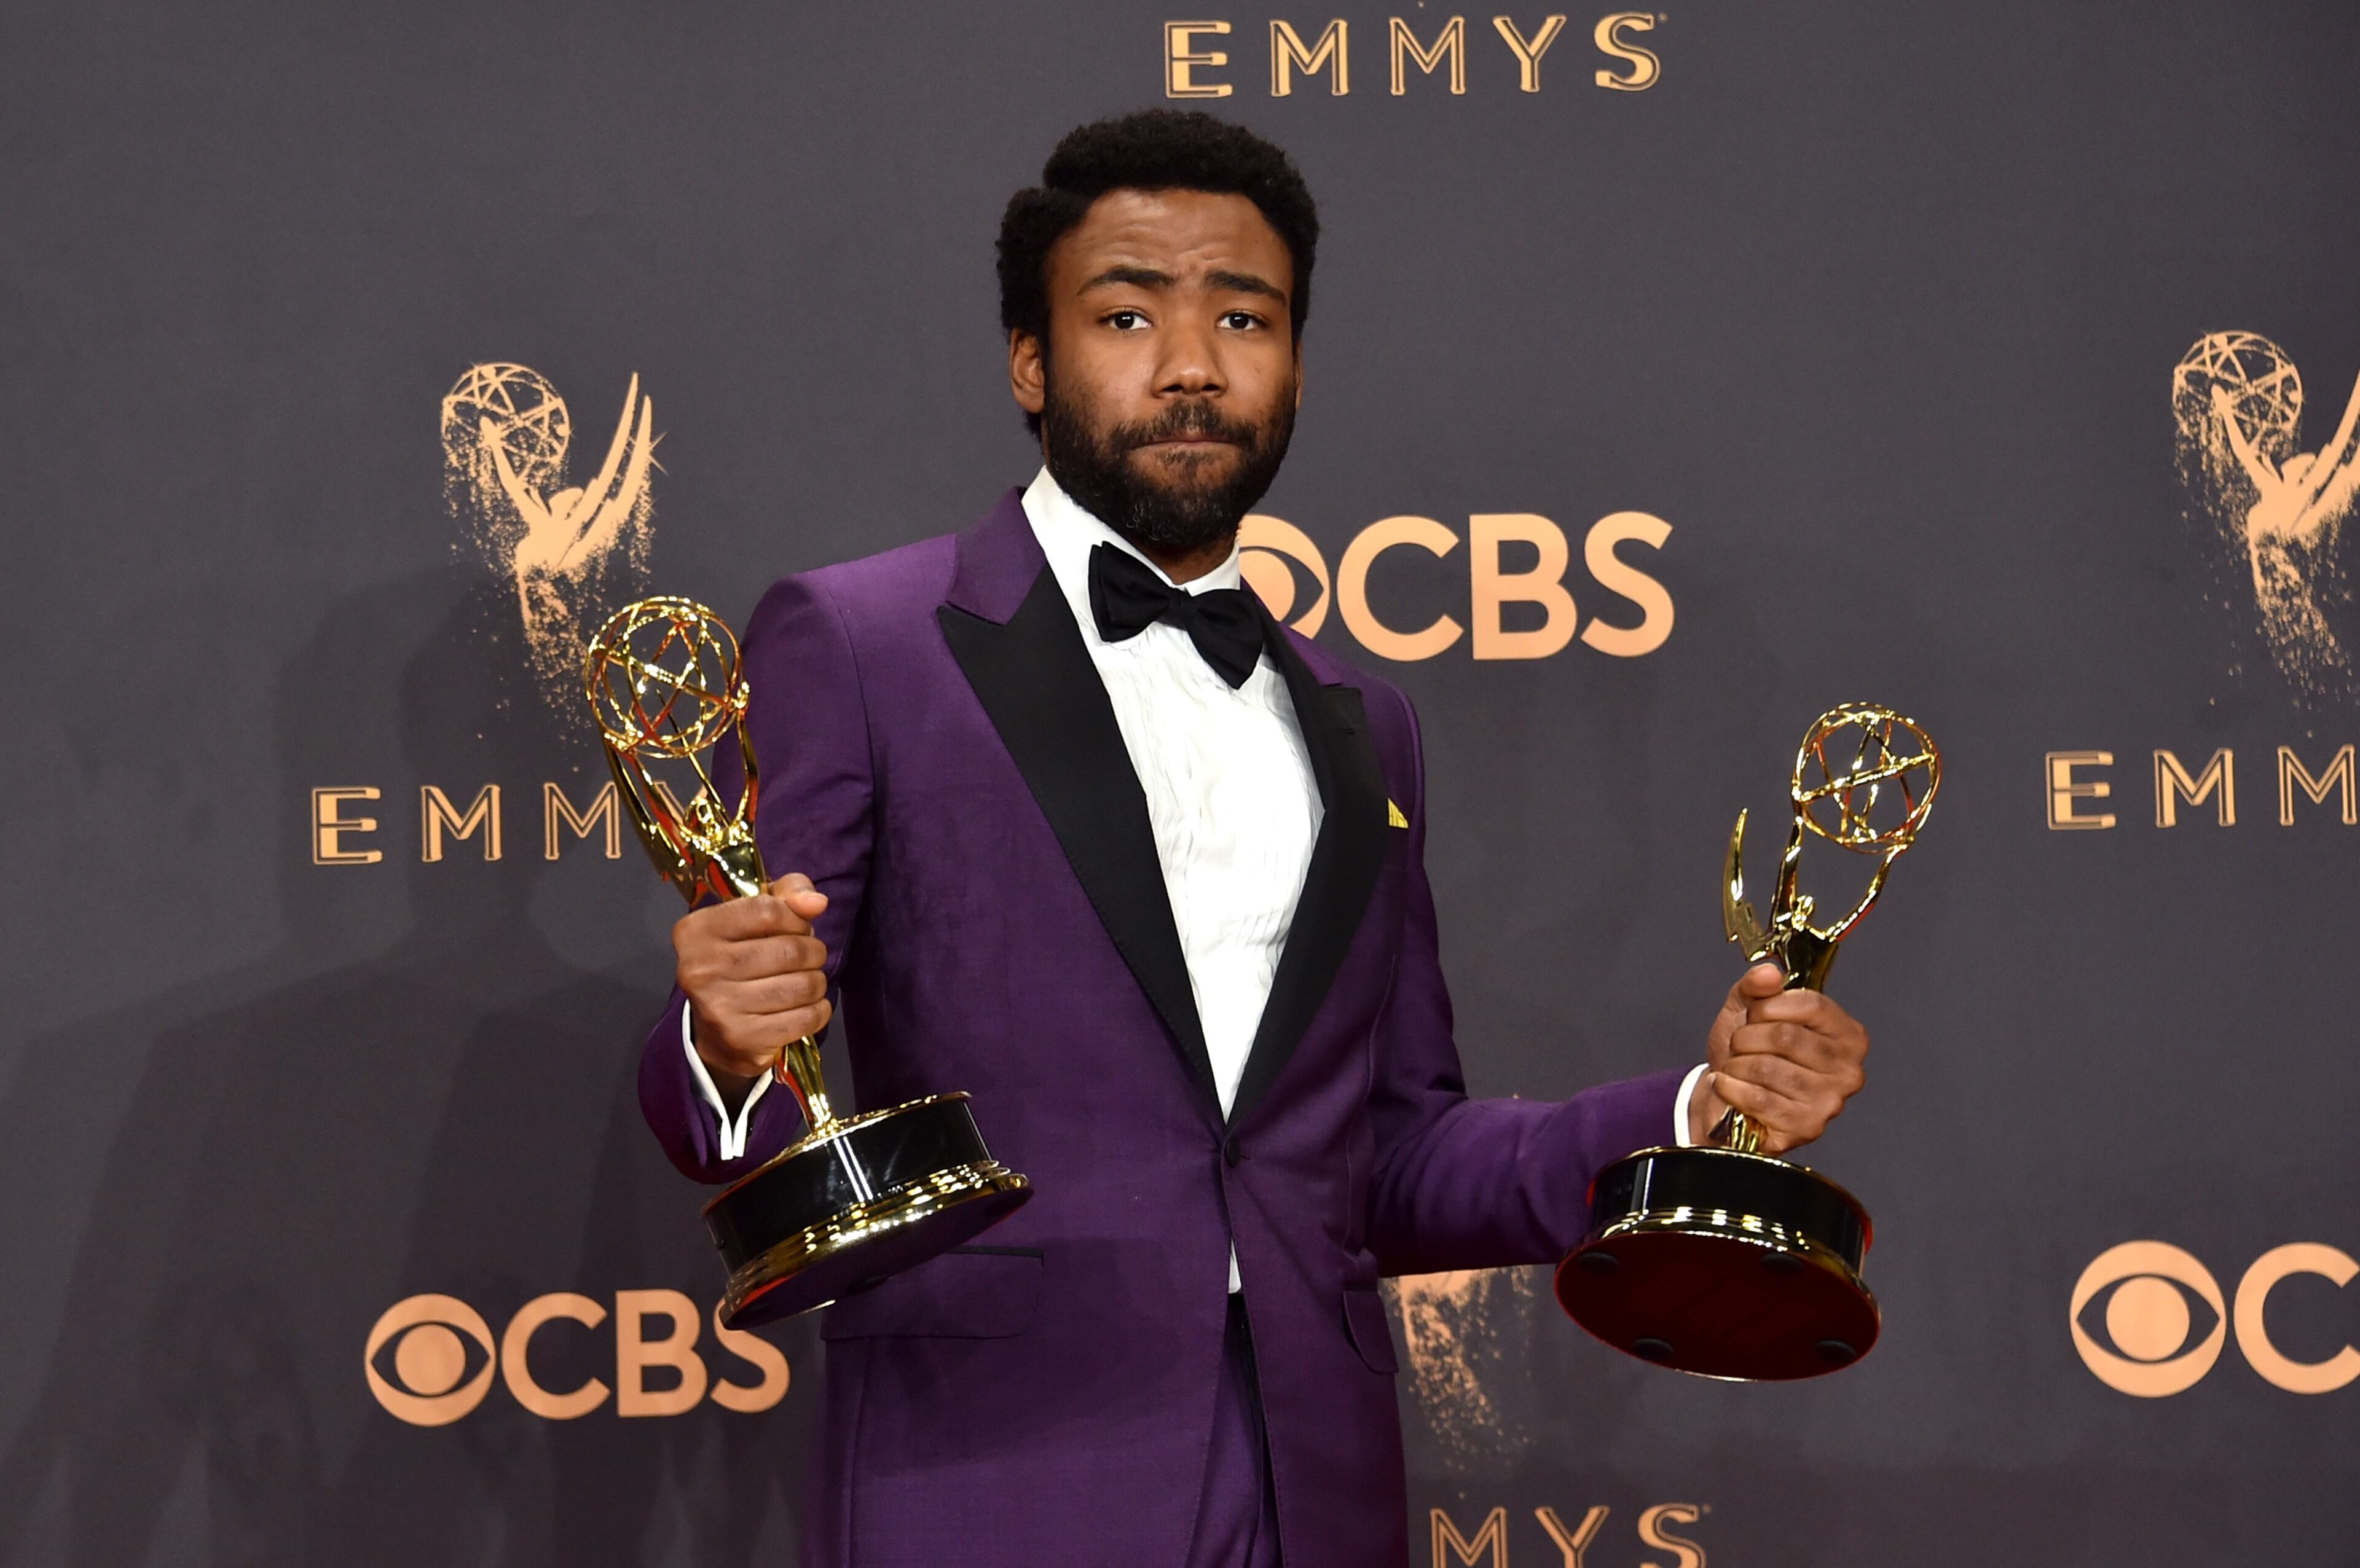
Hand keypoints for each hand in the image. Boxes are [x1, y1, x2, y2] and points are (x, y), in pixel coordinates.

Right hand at [672, 873, 832, 1095]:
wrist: (715, 1033)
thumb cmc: (740, 960)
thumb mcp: (754, 917)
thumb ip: (786, 893)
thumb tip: (816, 902)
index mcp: (696, 930)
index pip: (767, 911)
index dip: (796, 919)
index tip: (797, 929)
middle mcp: (700, 968)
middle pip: (790, 950)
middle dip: (813, 952)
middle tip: (809, 958)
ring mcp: (719, 1007)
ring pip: (802, 985)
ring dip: (817, 982)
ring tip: (808, 982)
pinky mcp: (742, 1039)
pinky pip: (805, 1018)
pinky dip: (818, 1010)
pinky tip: (808, 1006)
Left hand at [1687, 962, 1868, 1154]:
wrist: (1727, 1098)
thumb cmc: (1748, 1053)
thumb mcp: (1748, 1009)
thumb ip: (1756, 985)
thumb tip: (1770, 973)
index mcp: (1847, 1035)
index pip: (1812, 1004)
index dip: (1770, 1005)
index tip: (1753, 1013)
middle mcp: (1848, 1070)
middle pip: (1786, 1036)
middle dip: (1747, 1037)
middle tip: (1739, 1044)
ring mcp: (1830, 1102)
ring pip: (1768, 1068)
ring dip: (1737, 1064)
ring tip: (1735, 1066)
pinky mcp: (1805, 1127)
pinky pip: (1758, 1098)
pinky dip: (1731, 1088)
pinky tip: (1727, 1085)